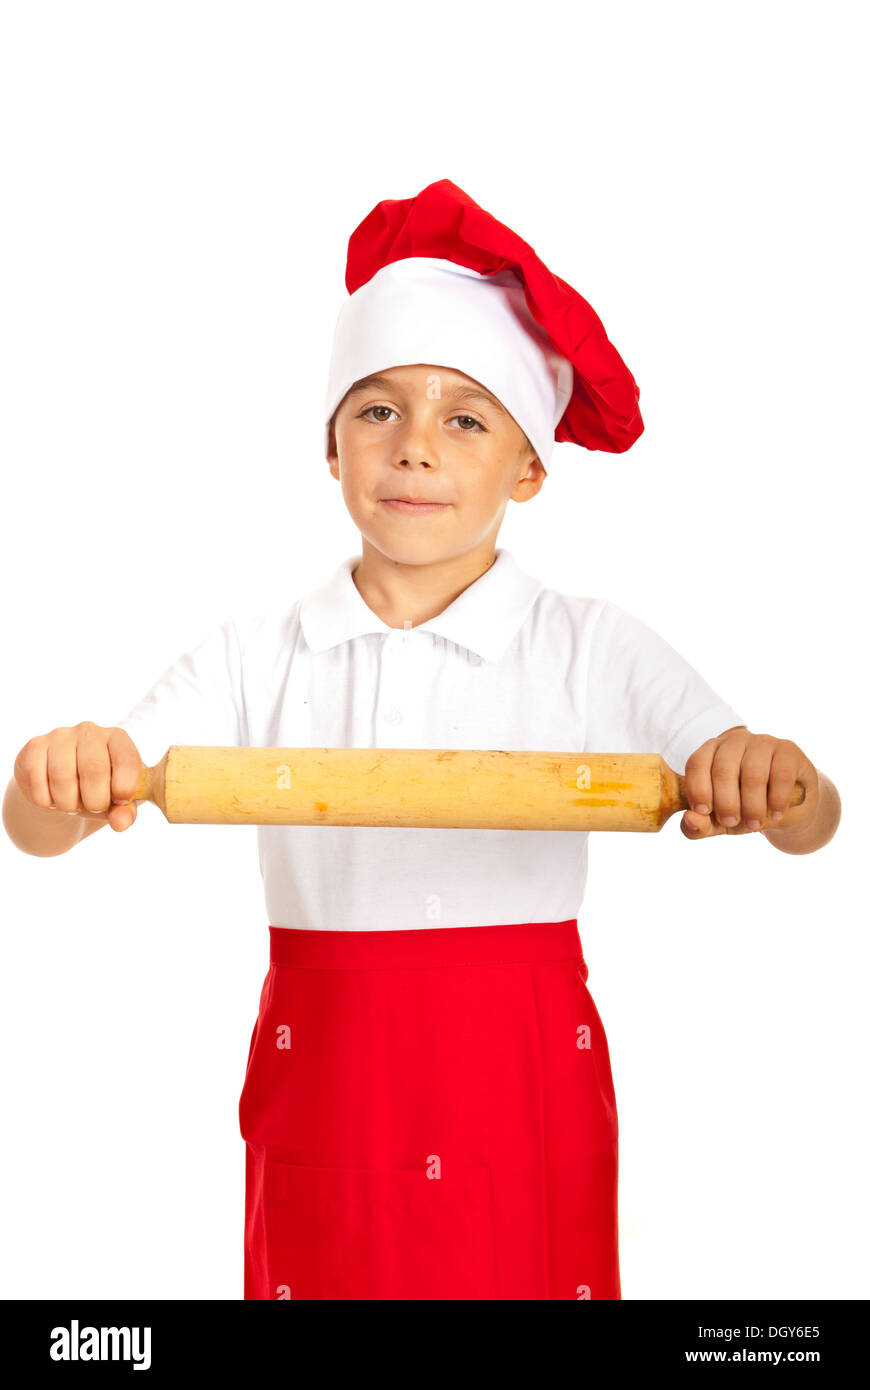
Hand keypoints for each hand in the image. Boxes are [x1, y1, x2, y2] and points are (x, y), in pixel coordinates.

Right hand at [13, 722, 143, 832]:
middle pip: (94, 769)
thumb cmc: (97, 791)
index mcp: (117, 739)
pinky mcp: (35, 746)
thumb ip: (125, 813)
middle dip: (95, 801)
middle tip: (93, 807)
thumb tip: (121, 823)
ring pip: (62, 777)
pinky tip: (51, 798)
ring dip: (68, 803)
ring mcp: (60, 736)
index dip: (125, 786)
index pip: (126, 758)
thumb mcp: (116, 804)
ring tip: (71, 803)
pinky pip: (36, 780)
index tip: (119, 801)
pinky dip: (45, 801)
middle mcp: (89, 731)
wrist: (60, 789)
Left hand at [680, 728, 819, 838]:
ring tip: (755, 823)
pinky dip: (777, 800)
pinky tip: (777, 813)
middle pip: (723, 769)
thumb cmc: (745, 810)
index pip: (697, 763)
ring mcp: (763, 742)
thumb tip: (689, 818)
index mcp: (711, 752)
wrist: (787, 809)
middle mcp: (735, 741)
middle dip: (726, 803)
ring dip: (753, 805)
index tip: (704, 812)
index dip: (697, 788)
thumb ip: (700, 825)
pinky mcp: (788, 750)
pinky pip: (781, 775)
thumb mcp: (719, 823)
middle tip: (732, 822)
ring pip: (753, 774)